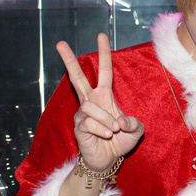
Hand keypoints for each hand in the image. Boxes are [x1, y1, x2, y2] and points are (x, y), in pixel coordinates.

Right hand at [56, 34, 143, 171]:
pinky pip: (90, 123)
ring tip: (113, 131)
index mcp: (104, 97)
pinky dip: (102, 130)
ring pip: (92, 108)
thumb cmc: (120, 142)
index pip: (104, 72)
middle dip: (69, 61)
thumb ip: (134, 123)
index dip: (104, 54)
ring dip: (107, 120)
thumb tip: (120, 121)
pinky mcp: (78, 127)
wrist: (108, 160)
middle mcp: (91, 102)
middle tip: (60, 43)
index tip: (101, 35)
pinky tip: (106, 136)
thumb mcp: (136, 131)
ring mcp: (83, 114)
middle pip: (77, 78)